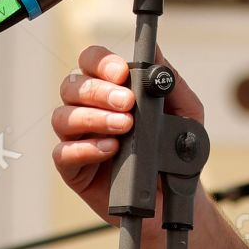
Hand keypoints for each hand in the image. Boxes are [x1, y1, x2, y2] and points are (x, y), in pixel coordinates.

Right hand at [51, 43, 204, 225]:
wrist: (176, 195)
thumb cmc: (175, 151)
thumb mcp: (185, 113)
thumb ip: (171, 82)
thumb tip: (155, 52)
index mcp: (110, 89)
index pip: (92, 62)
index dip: (101, 62)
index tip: (121, 73)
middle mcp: (89, 109)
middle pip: (72, 86)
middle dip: (99, 91)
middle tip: (127, 103)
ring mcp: (78, 139)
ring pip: (62, 117)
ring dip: (93, 117)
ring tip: (124, 127)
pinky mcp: (73, 169)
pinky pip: (63, 153)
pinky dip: (86, 148)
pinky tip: (111, 149)